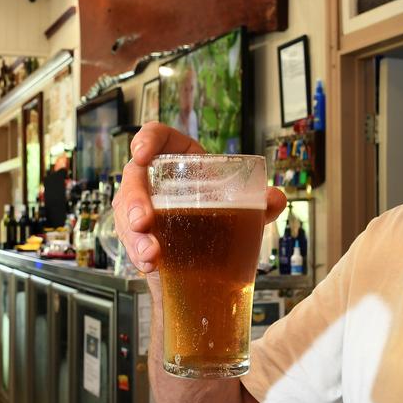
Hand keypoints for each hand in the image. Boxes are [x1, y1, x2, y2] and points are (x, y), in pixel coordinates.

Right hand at [112, 122, 286, 273]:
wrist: (209, 255)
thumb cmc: (220, 215)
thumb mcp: (240, 208)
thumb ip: (259, 203)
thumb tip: (276, 198)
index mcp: (179, 158)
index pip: (157, 136)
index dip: (146, 141)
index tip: (142, 155)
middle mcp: (154, 178)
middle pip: (134, 178)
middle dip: (135, 201)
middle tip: (144, 221)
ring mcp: (141, 205)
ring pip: (126, 213)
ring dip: (135, 236)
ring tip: (151, 254)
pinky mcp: (137, 232)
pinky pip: (130, 240)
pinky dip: (139, 254)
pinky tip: (150, 265)